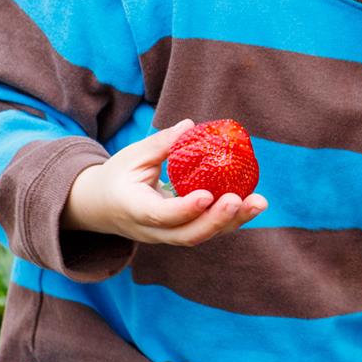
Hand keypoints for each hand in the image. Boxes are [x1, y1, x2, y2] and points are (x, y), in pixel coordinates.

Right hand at [63, 119, 268, 245]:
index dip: (185, 208)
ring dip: (233, 222)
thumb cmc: (118, 176)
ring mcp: (168, 236)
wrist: (102, 207)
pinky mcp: (183, 232)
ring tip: (259, 202)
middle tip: (240, 200)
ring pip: (201, 236)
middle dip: (216, 220)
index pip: (160, 215)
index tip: (207, 195)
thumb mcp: (131, 156)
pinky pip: (208, 230)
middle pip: (186, 235)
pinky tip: (254, 203)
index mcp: (133, 209)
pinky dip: (232, 219)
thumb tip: (190, 126)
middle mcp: (152, 230)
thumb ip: (160, 144)